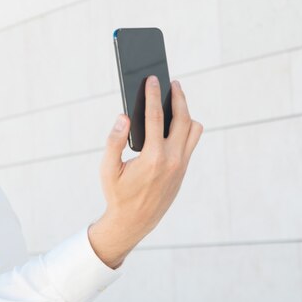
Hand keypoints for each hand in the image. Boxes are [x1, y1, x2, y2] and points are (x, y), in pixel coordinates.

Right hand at [88, 76, 202, 268]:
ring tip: (175, 102)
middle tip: (172, 84)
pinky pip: (190, 143)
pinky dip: (185, 129)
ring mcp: (181, 166)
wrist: (133, 222)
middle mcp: (172, 160)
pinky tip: (174, 124)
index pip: (156, 117)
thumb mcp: (108, 168)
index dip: (154, 95)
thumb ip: (114, 140)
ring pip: (194, 130)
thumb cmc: (117, 194)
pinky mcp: (183, 171)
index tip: (153, 79)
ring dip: (186, 113)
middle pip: (184, 119)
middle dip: (178, 97)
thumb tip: (124, 116)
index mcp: (153, 158)